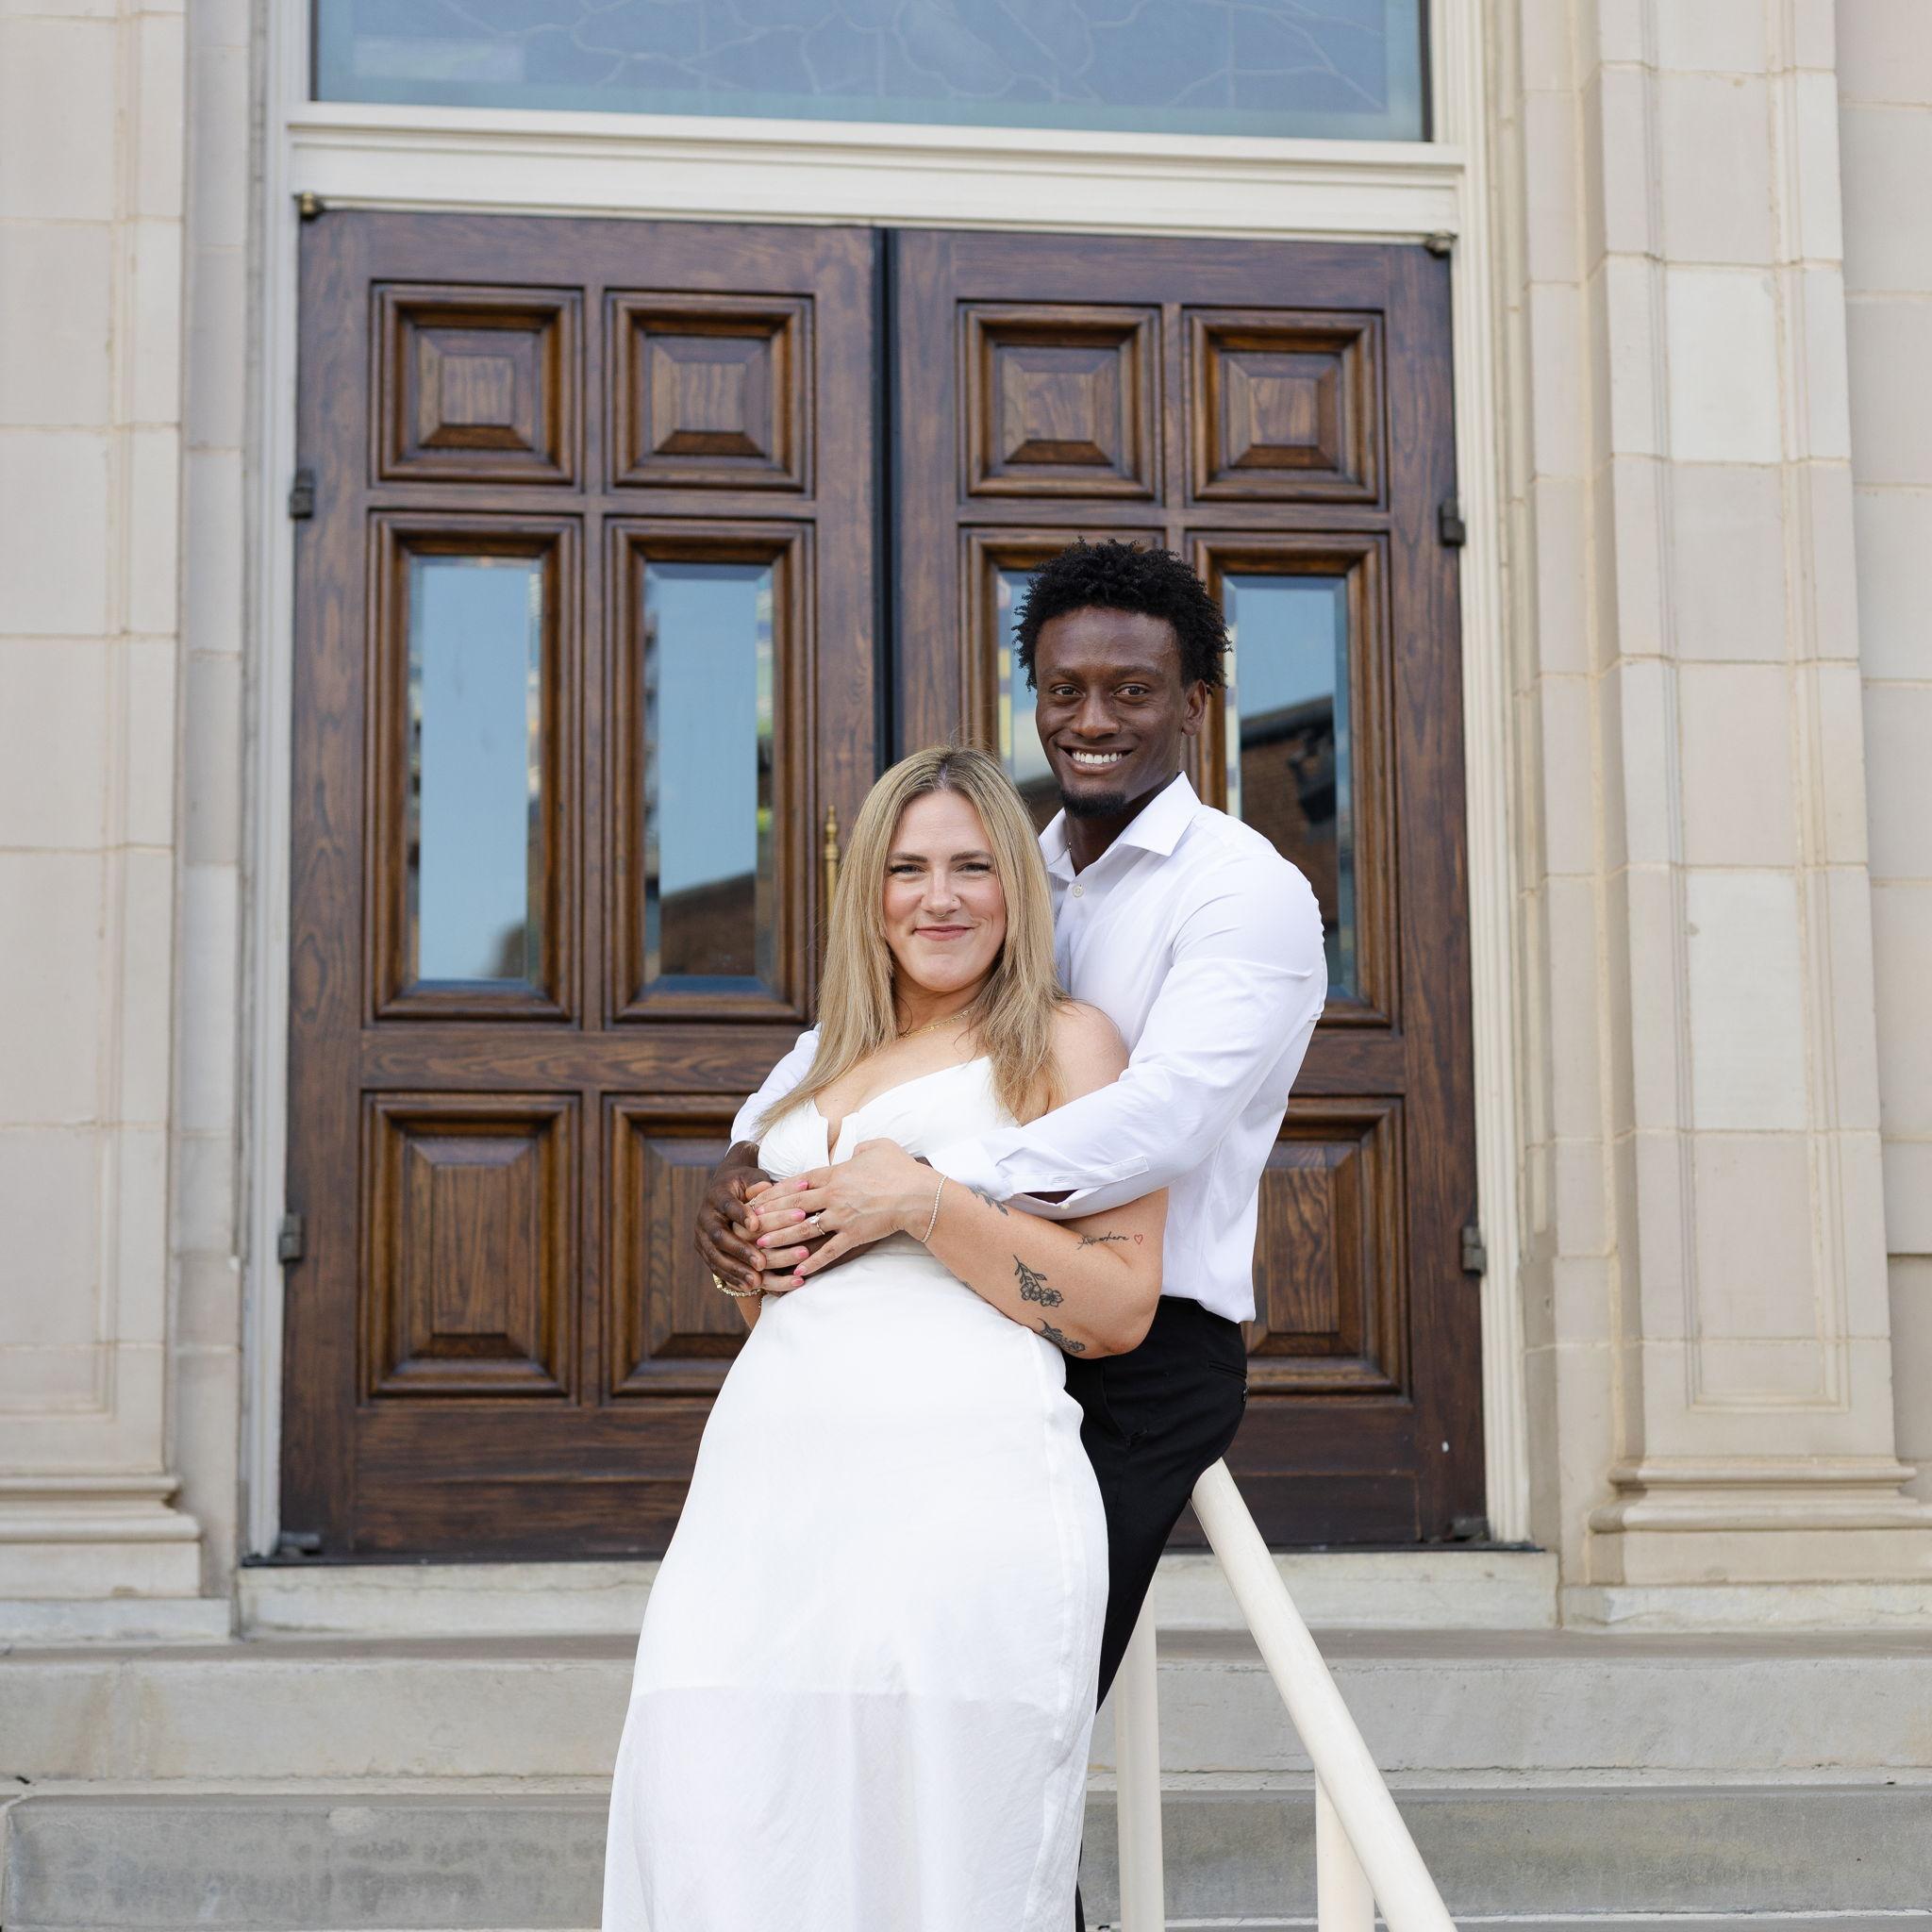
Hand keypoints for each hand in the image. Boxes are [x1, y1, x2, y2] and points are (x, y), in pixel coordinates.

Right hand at [695, 1157, 771, 1290]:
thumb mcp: (751, 1177)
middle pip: (719, 1236)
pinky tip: (748, 1288)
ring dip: (735, 1270)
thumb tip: (763, 1187)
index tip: (756, 1225)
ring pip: (715, 1256)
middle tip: (762, 1263)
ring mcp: (701, 1236)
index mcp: (717, 1195)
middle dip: (740, 1251)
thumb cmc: (745, 1185)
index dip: (740, 1215)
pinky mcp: (704, 1250)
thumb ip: (757, 1183)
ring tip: (756, 1282)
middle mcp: (705, 1216)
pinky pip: (715, 1267)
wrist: (724, 1191)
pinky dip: (731, 1278)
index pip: (727, 1205)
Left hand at [753, 1139, 934, 1284]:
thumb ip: (861, 1148)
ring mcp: (843, 1216)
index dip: (774, 1190)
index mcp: (836, 1173)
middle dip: (768, 1214)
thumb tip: (853, 1150)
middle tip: (747, 1222)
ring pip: (804, 1229)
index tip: (756, 1196)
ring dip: (781, 1238)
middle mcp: (834, 1195)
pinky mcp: (854, 1235)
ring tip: (762, 1245)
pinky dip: (813, 1261)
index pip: (797, 1182)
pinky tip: (798, 1270)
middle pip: (793, 1205)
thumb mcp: (878, 1147)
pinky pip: (829, 1250)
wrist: (918, 1195)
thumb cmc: (900, 1168)